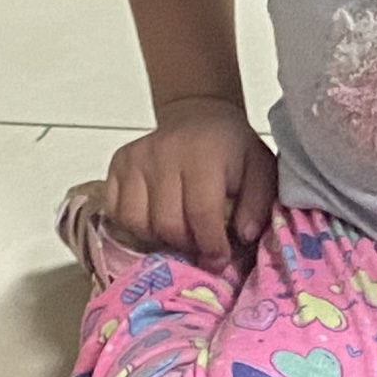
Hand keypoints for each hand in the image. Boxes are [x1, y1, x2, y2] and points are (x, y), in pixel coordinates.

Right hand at [104, 98, 274, 261]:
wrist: (198, 115)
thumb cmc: (231, 148)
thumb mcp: (260, 169)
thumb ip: (258, 204)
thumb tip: (243, 236)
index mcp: (202, 155)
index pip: (201, 213)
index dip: (210, 245)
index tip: (219, 260)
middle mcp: (163, 154)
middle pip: (166, 224)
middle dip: (186, 245)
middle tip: (199, 246)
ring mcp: (136, 158)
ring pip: (136, 223)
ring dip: (158, 238)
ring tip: (177, 232)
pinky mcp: (118, 163)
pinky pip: (116, 211)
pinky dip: (133, 225)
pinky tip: (154, 220)